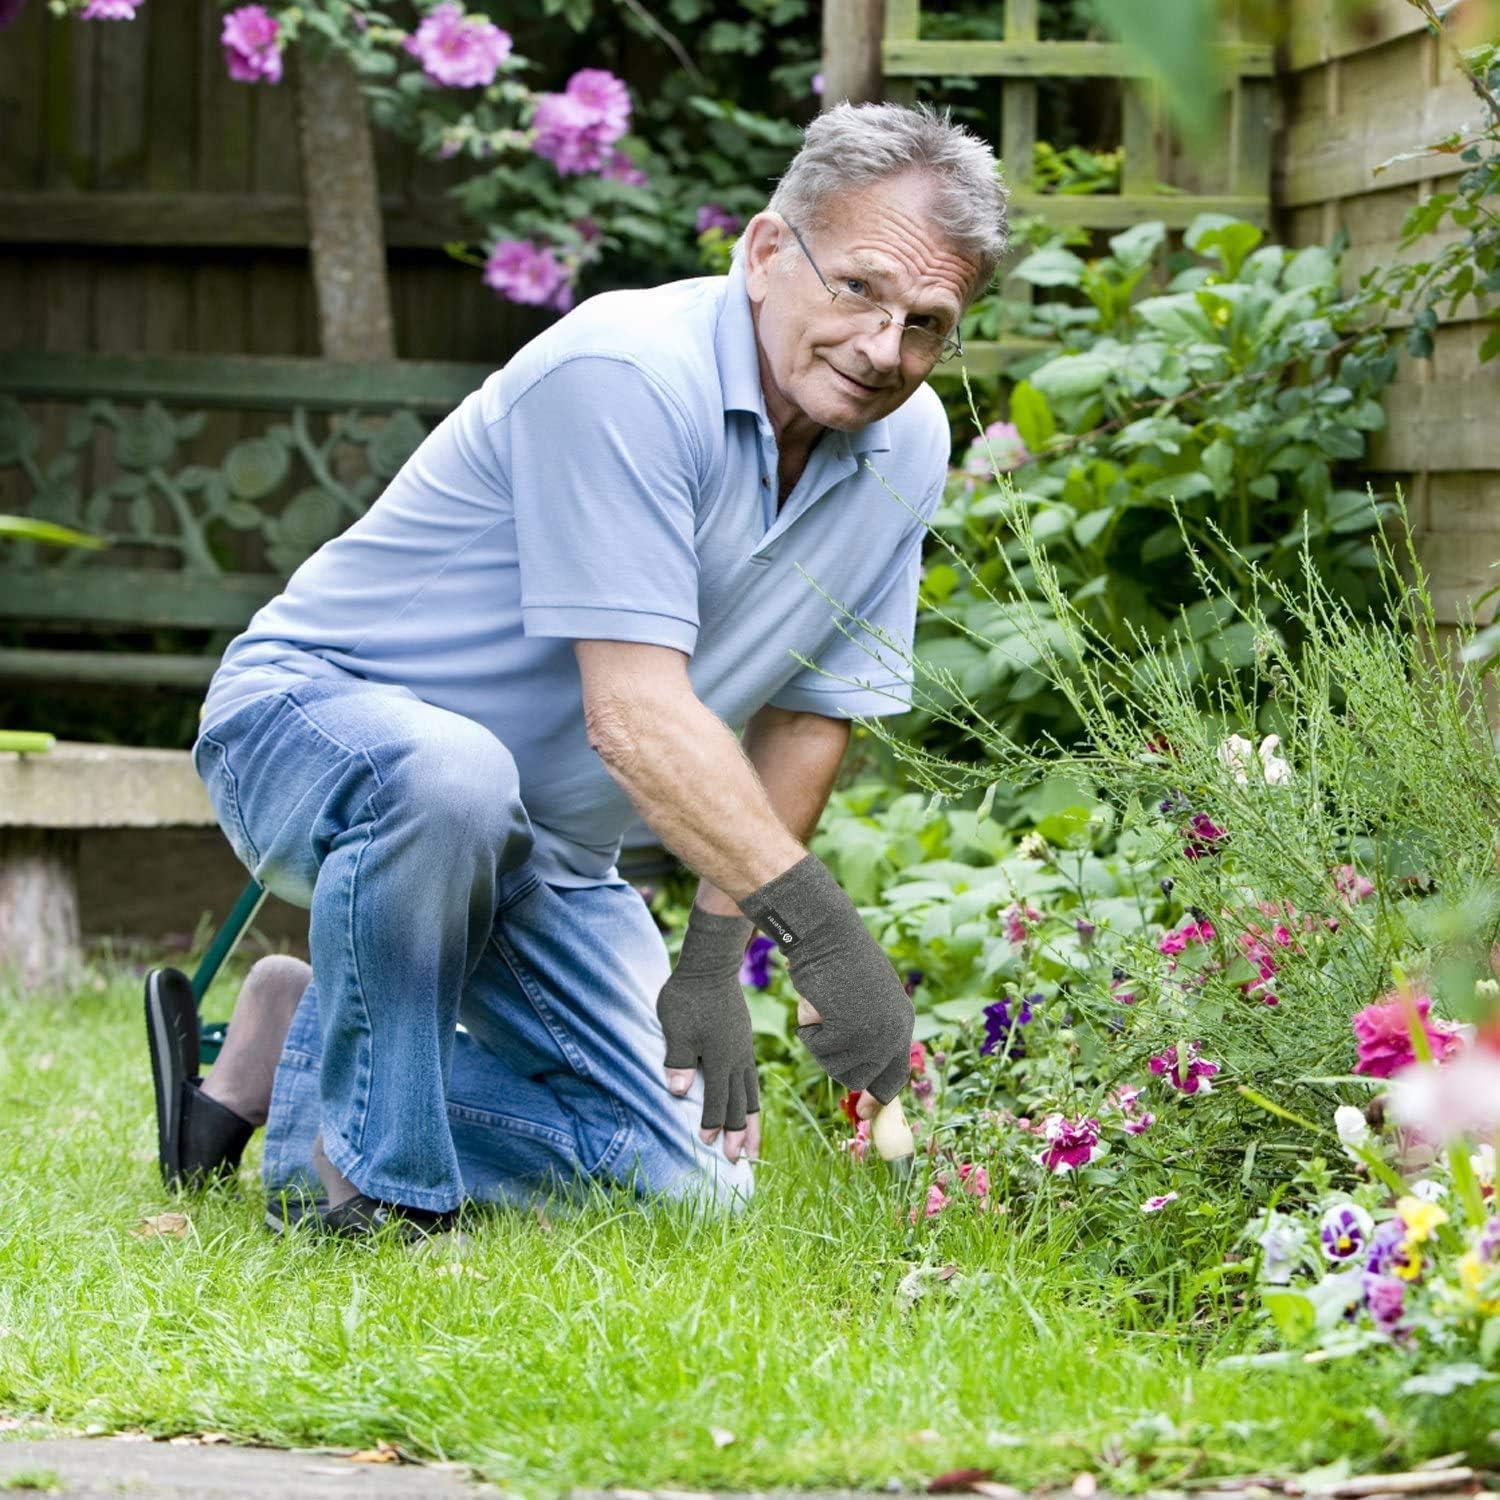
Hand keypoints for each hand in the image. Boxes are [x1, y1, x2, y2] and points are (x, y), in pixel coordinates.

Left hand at [656, 905, 760, 1163]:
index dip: (711, 1123)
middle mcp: (736, 1059)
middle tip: (740, 1161)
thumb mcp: (676, 1027)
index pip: (716, 1099)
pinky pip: (751, 1079)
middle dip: (738, 1134)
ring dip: (751, 1122)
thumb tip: (678, 1091)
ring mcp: (743, 1051)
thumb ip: (678, 1058)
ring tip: (755, 1147)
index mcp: (720, 1059)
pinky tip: (749, 1106)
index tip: (706, 1144)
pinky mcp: (743, 1043)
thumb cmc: (688, 997)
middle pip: (740, 1104)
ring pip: (750, 1094)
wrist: (711, 966)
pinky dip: (751, 1100)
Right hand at [741, 854, 913, 1102]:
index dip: (878, 1097)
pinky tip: (814, 1002)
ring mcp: (874, 1032)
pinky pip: (818, 1048)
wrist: (827, 933)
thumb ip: (867, 1034)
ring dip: (820, 1044)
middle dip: (836, 1063)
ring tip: (822, 1008)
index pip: (895, 1075)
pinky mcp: (850, 1030)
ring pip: (838, 1068)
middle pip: (862, 1078)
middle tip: (821, 1036)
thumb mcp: (864, 1002)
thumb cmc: (837, 963)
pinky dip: (808, 1030)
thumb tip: (861, 1082)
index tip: (862, 1112)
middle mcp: (895, 1031)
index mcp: (902, 1022)